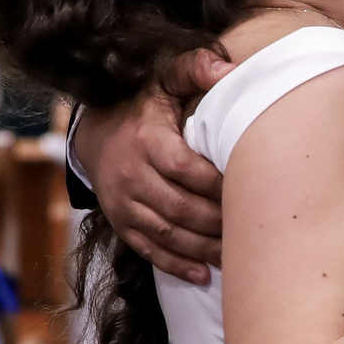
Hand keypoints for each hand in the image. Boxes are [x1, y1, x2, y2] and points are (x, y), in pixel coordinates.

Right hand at [84, 59, 235, 282]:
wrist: (92, 132)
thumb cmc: (141, 105)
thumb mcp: (163, 79)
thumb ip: (195, 69)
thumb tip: (229, 70)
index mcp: (146, 142)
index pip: (187, 170)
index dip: (219, 184)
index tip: (250, 188)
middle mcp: (131, 176)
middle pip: (180, 208)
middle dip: (216, 222)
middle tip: (251, 228)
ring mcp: (123, 204)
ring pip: (167, 234)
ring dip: (203, 248)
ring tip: (236, 256)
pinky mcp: (120, 222)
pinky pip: (149, 250)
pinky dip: (177, 265)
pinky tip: (204, 274)